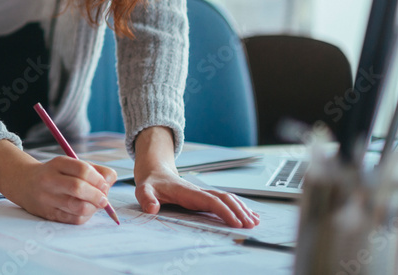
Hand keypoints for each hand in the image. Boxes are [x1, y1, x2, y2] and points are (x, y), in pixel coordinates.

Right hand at [0, 139, 117, 224]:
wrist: (24, 183)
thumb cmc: (55, 174)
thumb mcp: (70, 165)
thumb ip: (94, 170)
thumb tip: (111, 180)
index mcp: (57, 164)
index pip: (82, 169)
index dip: (98, 179)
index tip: (104, 184)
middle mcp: (49, 180)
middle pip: (78, 188)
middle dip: (97, 195)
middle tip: (103, 198)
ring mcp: (47, 198)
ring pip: (76, 207)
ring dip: (92, 208)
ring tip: (95, 205)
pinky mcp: (47, 214)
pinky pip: (72, 219)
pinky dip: (84, 216)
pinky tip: (86, 211)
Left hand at [133, 127, 257, 228]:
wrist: (154, 171)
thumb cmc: (151, 183)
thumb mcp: (143, 190)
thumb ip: (146, 198)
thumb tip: (152, 209)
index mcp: (187, 191)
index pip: (210, 201)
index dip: (224, 211)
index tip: (236, 222)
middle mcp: (198, 191)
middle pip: (224, 199)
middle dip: (238, 211)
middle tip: (250, 225)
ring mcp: (203, 193)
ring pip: (227, 198)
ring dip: (241, 209)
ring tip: (254, 221)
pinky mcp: (204, 196)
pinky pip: (224, 200)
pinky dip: (238, 207)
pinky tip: (248, 214)